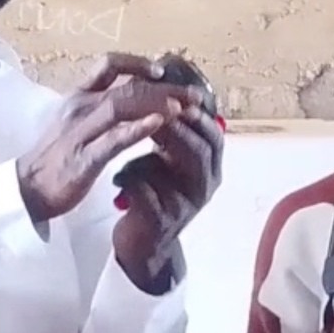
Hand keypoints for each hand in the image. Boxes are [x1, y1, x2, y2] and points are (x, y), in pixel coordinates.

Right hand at [16, 53, 207, 223]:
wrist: (28, 189)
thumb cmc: (57, 156)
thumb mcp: (78, 123)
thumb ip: (102, 106)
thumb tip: (136, 94)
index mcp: (78, 97)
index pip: (108, 65)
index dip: (137, 62)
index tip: (162, 69)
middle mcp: (79, 108)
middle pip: (126, 86)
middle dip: (164, 87)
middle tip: (194, 93)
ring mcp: (80, 132)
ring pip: (121, 106)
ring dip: (155, 103)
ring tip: (183, 106)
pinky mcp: (83, 159)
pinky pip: (112, 140)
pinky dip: (136, 130)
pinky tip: (158, 125)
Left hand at [109, 104, 224, 289]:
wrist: (142, 243)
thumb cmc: (154, 193)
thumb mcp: (170, 162)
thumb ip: (174, 134)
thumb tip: (165, 90)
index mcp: (209, 171)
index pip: (215, 137)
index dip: (199, 115)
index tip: (178, 96)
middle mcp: (203, 189)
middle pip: (201, 151)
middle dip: (177, 126)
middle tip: (154, 110)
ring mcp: (183, 207)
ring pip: (172, 171)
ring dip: (151, 153)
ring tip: (131, 140)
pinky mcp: (159, 223)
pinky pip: (145, 192)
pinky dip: (129, 178)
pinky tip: (117, 177)